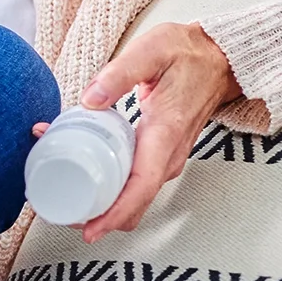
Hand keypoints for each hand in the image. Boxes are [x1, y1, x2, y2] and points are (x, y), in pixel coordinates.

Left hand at [69, 22, 240, 241]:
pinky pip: (136, 182)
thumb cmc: (187, 54)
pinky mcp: (161, 156)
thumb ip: (120, 73)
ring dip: (103, 203)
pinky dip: (111, 187)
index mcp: (165, 132)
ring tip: (65, 193)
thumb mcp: (152, 50)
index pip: (143, 186)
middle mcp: (169, 155)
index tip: (91, 230)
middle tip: (61, 211)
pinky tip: (84, 174)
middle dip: (100, 216)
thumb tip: (89, 100)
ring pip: (135, 196)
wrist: (220, 59)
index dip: (116, 213)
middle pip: (135, 202)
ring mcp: (167, 159)